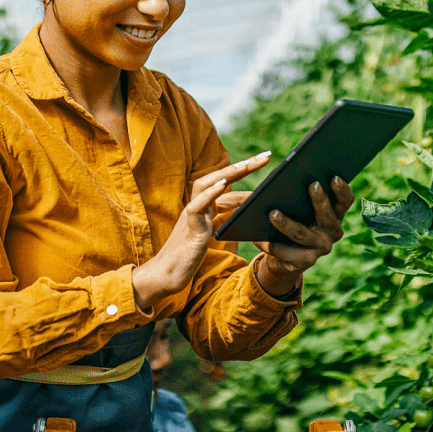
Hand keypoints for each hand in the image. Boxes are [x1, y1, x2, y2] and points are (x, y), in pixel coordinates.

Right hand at [132, 151, 271, 310]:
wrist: (166, 276)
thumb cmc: (188, 258)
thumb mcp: (211, 236)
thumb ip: (224, 222)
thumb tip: (250, 212)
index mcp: (204, 207)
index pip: (225, 181)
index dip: (243, 169)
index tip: (264, 158)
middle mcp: (197, 206)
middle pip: (217, 177)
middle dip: (242, 165)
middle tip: (266, 155)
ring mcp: (191, 217)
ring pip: (205, 185)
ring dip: (226, 173)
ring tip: (246, 165)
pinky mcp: (189, 230)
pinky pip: (196, 207)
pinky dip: (209, 194)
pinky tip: (222, 185)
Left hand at [253, 176, 354, 298]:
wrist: (285, 259)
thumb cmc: (293, 222)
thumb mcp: (300, 209)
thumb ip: (301, 196)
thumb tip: (287, 178)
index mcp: (335, 215)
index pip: (345, 201)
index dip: (342, 190)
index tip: (335, 176)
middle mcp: (332, 232)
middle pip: (327, 216)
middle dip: (320, 200)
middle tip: (312, 184)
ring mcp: (320, 248)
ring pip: (301, 234)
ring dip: (286, 224)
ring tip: (272, 213)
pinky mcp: (304, 262)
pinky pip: (286, 252)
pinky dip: (271, 244)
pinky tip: (258, 237)